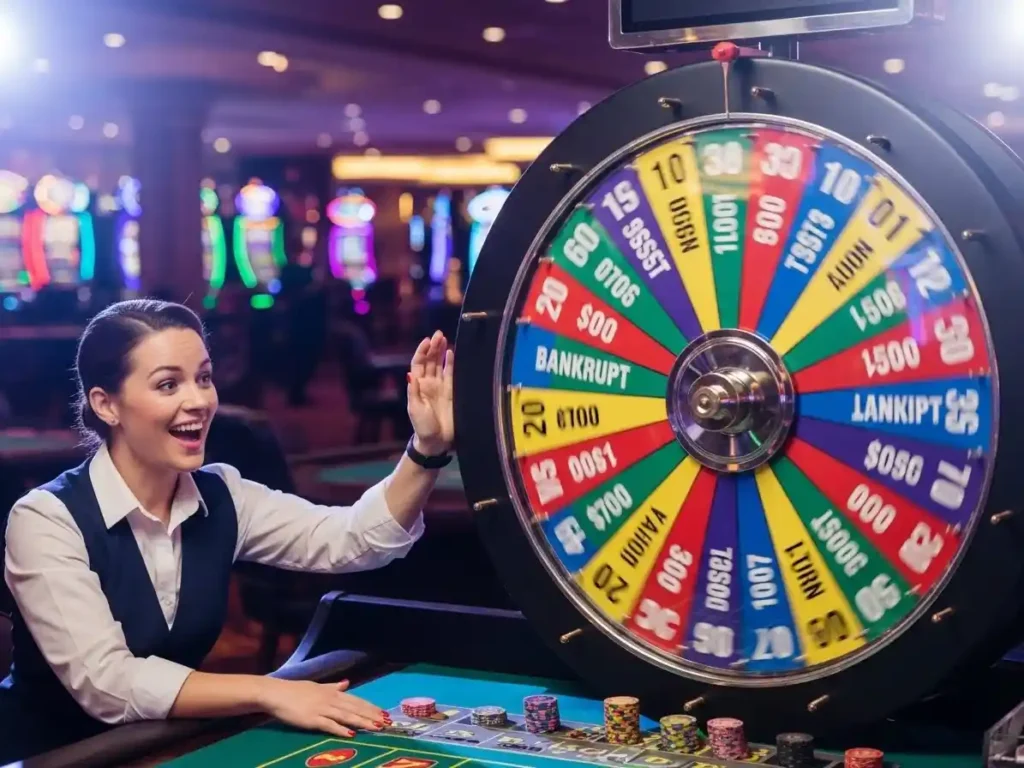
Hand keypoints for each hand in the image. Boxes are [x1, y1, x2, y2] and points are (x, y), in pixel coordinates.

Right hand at [260, 678, 390, 737]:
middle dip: (372, 715)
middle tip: (387, 722)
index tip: (383, 712)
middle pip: (355, 708)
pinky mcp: (312, 719)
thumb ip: (333, 686)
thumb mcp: (317, 686)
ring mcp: (322, 709)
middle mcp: (331, 699)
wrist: (276, 693)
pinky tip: (351, 734)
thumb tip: (346, 683)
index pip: (356, 700)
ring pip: (347, 716)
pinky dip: (341, 729)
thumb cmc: (295, 690)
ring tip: (376, 727)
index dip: (370, 707)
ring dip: (362, 722)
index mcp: (333, 692)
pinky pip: (329, 725)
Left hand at [407, 330, 453, 455]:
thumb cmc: (422, 426)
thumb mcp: (415, 409)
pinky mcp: (452, 392)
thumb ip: (413, 392)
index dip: (422, 351)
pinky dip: (451, 363)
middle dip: (433, 347)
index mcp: (418, 386)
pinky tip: (452, 353)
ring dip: (441, 351)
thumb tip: (411, 374)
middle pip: (430, 360)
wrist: (436, 441)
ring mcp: (440, 387)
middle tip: (439, 334)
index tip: (427, 340)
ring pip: (440, 364)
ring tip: (444, 338)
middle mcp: (429, 383)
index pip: (419, 363)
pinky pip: (451, 374)